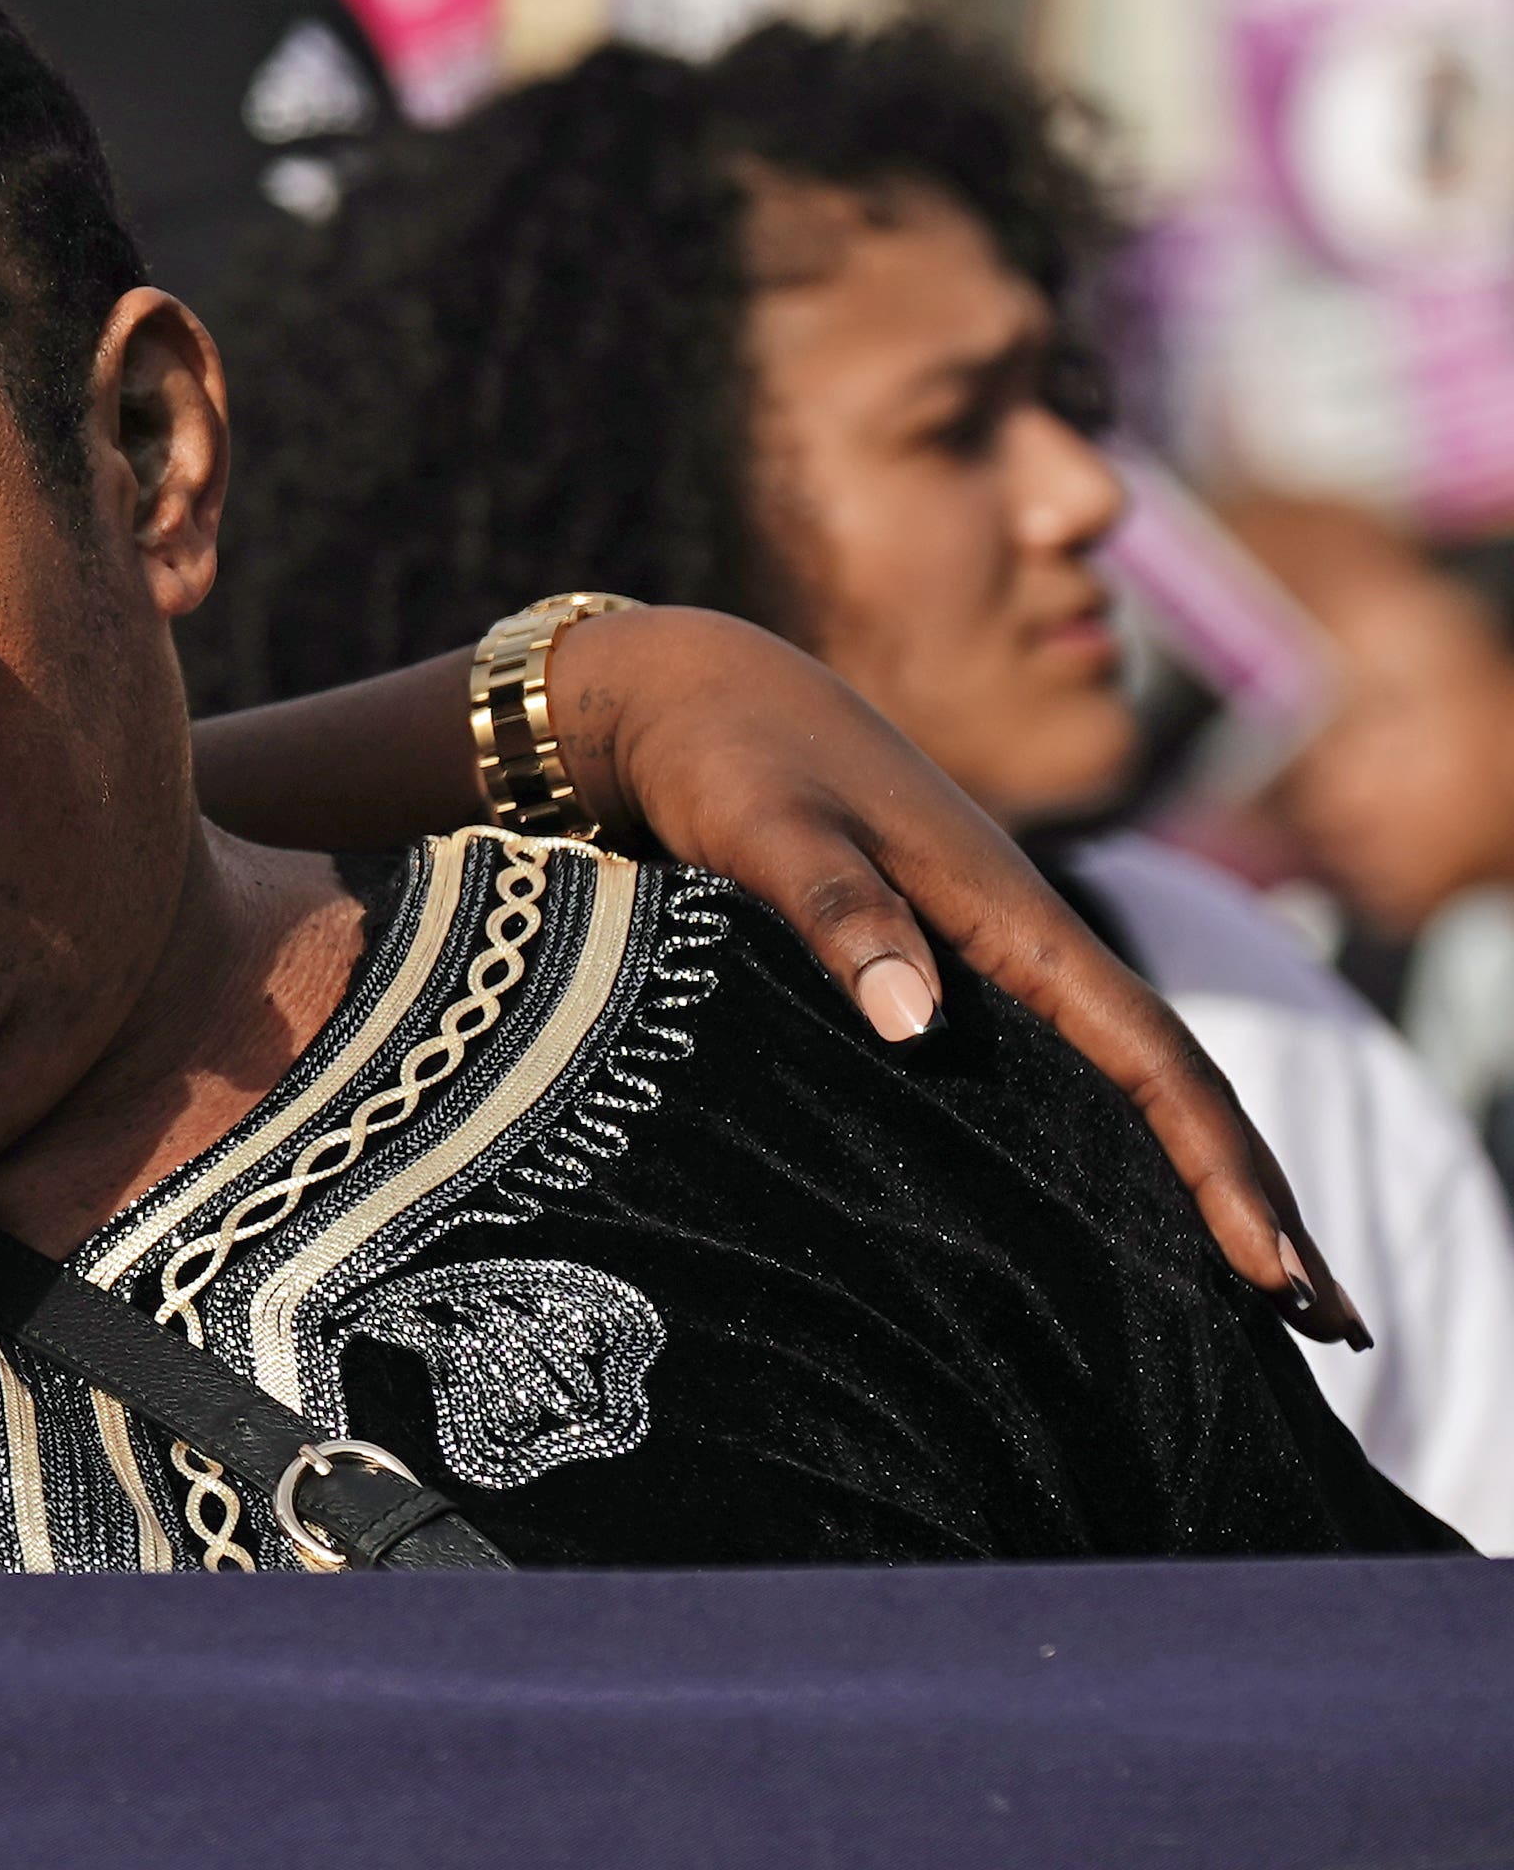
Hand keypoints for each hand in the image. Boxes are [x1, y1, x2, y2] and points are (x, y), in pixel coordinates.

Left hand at [555, 603, 1364, 1344]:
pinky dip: (1112, 1144)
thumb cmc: (728, 754)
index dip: (1216, 1162)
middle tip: (1331, 1326)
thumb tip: (918, 1026)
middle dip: (1252, 1194)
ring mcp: (986, 958)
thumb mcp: (769, 826)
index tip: (1273, 1266)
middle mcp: (1020, 944)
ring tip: (1269, 1304)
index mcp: (1009, 914)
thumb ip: (838, 910)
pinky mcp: (935, 967)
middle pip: (1171, 1081)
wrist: (688, 692)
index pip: (1150, 1056)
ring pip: (1125, 1081)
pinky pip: (1056, 1073)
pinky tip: (1122, 1213)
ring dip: (1197, 1178)